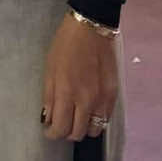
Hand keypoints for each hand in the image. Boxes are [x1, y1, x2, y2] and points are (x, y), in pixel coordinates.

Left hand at [41, 15, 117, 141]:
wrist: (91, 26)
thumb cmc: (66, 44)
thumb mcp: (50, 68)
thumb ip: (49, 97)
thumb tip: (48, 119)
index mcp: (67, 92)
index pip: (61, 128)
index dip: (52, 133)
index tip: (49, 129)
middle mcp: (87, 100)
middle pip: (78, 133)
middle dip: (66, 132)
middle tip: (61, 121)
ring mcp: (102, 99)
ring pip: (94, 130)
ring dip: (83, 127)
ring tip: (76, 116)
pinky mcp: (113, 94)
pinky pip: (105, 118)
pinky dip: (95, 118)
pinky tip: (88, 108)